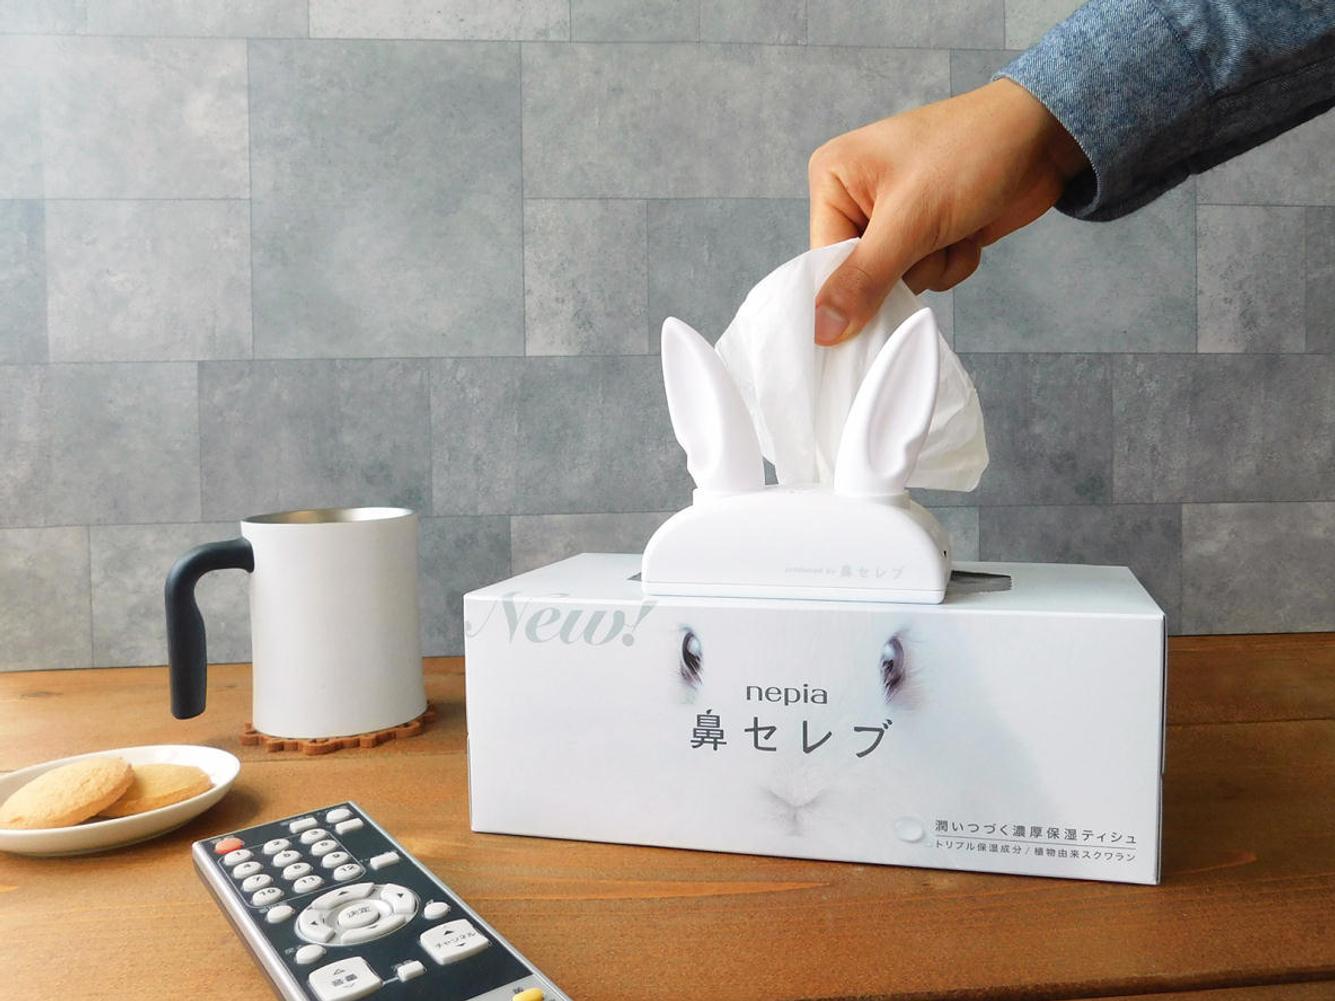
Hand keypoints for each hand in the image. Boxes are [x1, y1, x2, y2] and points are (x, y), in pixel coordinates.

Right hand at [807, 78, 1087, 344]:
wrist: (1044, 135)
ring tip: (954, 225)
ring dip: (935, 266)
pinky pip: (928, 277)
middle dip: (907, 269)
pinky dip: (953, 262)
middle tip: (932, 236)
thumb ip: (863, 279)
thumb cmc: (973, 151)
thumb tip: (822, 330)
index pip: (824, 260)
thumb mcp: (910, 219)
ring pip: (899, 283)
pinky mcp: (925, 232)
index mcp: (833, 178)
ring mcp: (892, 216)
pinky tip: (968, 229)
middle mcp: (856, 197)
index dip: (855, 287)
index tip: (884, 293)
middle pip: (861, 277)